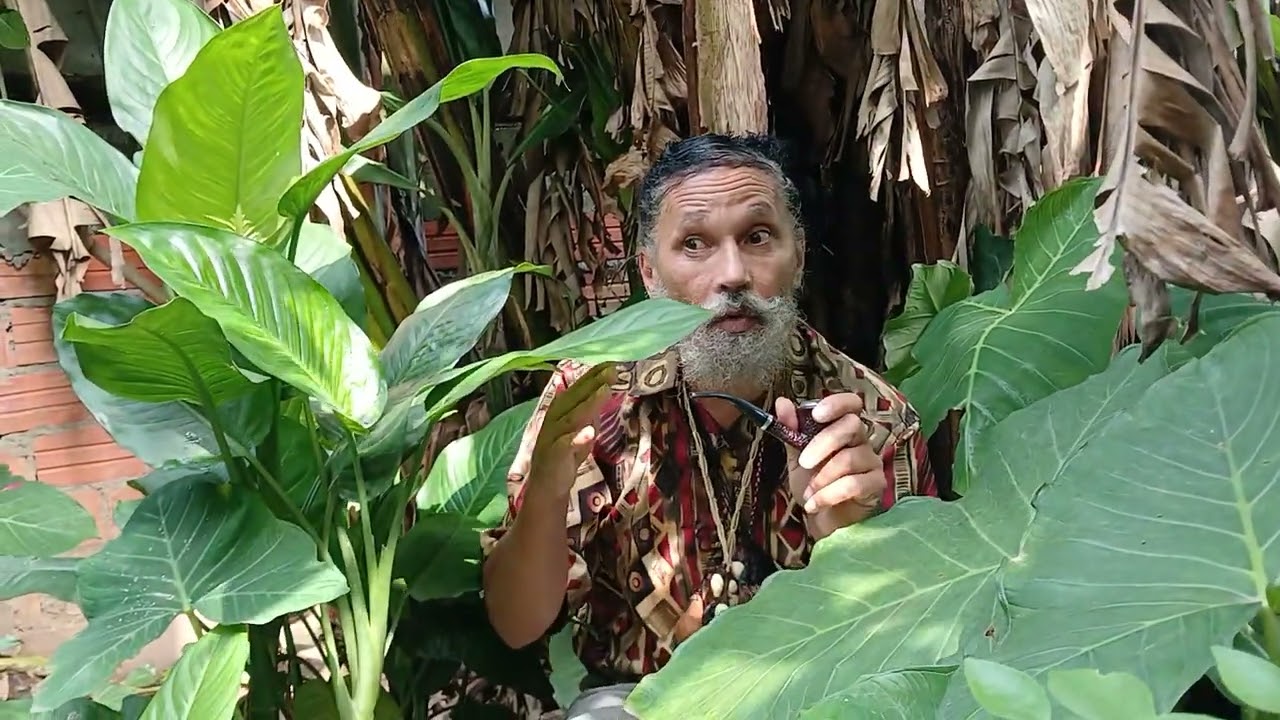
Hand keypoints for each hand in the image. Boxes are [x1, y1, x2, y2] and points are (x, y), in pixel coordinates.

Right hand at [527, 364, 615, 496]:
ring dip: (588, 403)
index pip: (578, 389)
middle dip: (593, 382)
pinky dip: (577, 438)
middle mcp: (555, 419)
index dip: (593, 375)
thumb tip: (604, 389)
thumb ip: (590, 411)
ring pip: (572, 417)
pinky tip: (590, 432)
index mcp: (560, 411)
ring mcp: (553, 436)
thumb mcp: (581, 428)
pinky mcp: (554, 455)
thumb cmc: (565, 455)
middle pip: (575, 398)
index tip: (610, 361)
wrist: (548, 486)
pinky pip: (566, 445)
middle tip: (611, 368)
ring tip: (604, 389)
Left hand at [775, 394, 884, 531]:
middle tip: (803, 463)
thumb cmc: (813, 484)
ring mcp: (872, 462)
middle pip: (851, 426)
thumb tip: (782, 402)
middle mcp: (862, 441)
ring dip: (822, 477)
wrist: (822, 519)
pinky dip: (828, 495)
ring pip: (850, 458)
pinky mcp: (876, 485)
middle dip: (823, 443)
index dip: (837, 403)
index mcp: (843, 429)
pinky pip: (854, 484)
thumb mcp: (796, 457)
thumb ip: (791, 430)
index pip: (851, 404)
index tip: (816, 413)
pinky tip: (814, 505)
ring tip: (808, 493)